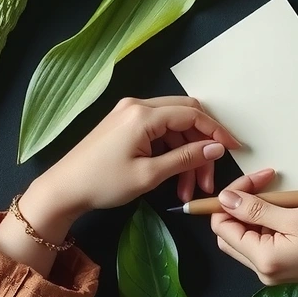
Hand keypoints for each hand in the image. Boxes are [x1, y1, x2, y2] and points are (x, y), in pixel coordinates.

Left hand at [0, 96, 237, 276]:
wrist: (63, 189)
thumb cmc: (103, 183)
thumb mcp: (149, 174)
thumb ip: (185, 158)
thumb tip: (216, 147)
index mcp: (143, 114)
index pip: (192, 115)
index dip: (217, 132)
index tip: (235, 149)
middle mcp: (138, 106)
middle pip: (186, 116)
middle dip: (203, 147)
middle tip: (209, 177)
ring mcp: (130, 113)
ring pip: (174, 128)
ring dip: (186, 156)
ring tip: (188, 190)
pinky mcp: (125, 125)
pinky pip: (159, 133)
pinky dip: (171, 154)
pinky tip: (173, 180)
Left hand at [211, 172, 297, 296]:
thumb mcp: (295, 217)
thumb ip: (256, 209)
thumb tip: (225, 198)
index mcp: (261, 259)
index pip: (222, 228)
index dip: (229, 201)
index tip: (253, 182)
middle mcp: (261, 269)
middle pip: (230, 234)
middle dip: (239, 205)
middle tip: (263, 184)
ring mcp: (272, 269)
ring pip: (246, 236)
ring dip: (255, 212)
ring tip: (280, 196)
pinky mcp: (283, 265)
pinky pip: (263, 241)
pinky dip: (267, 222)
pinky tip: (285, 209)